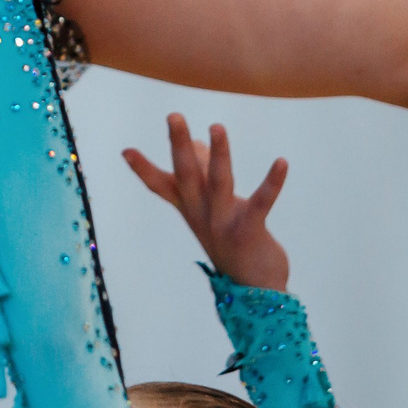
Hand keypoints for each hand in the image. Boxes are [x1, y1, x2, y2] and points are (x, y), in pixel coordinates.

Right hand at [122, 114, 290, 291]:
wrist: (254, 291)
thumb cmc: (233, 242)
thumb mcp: (212, 210)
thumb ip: (203, 177)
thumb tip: (198, 144)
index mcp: (190, 210)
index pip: (160, 187)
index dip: (142, 169)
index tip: (125, 150)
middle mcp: (201, 215)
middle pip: (186, 176)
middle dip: (179, 145)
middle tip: (174, 116)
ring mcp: (223, 224)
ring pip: (218, 184)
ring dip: (218, 154)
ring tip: (216, 127)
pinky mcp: (249, 231)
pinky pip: (261, 203)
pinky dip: (272, 182)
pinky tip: (282, 162)